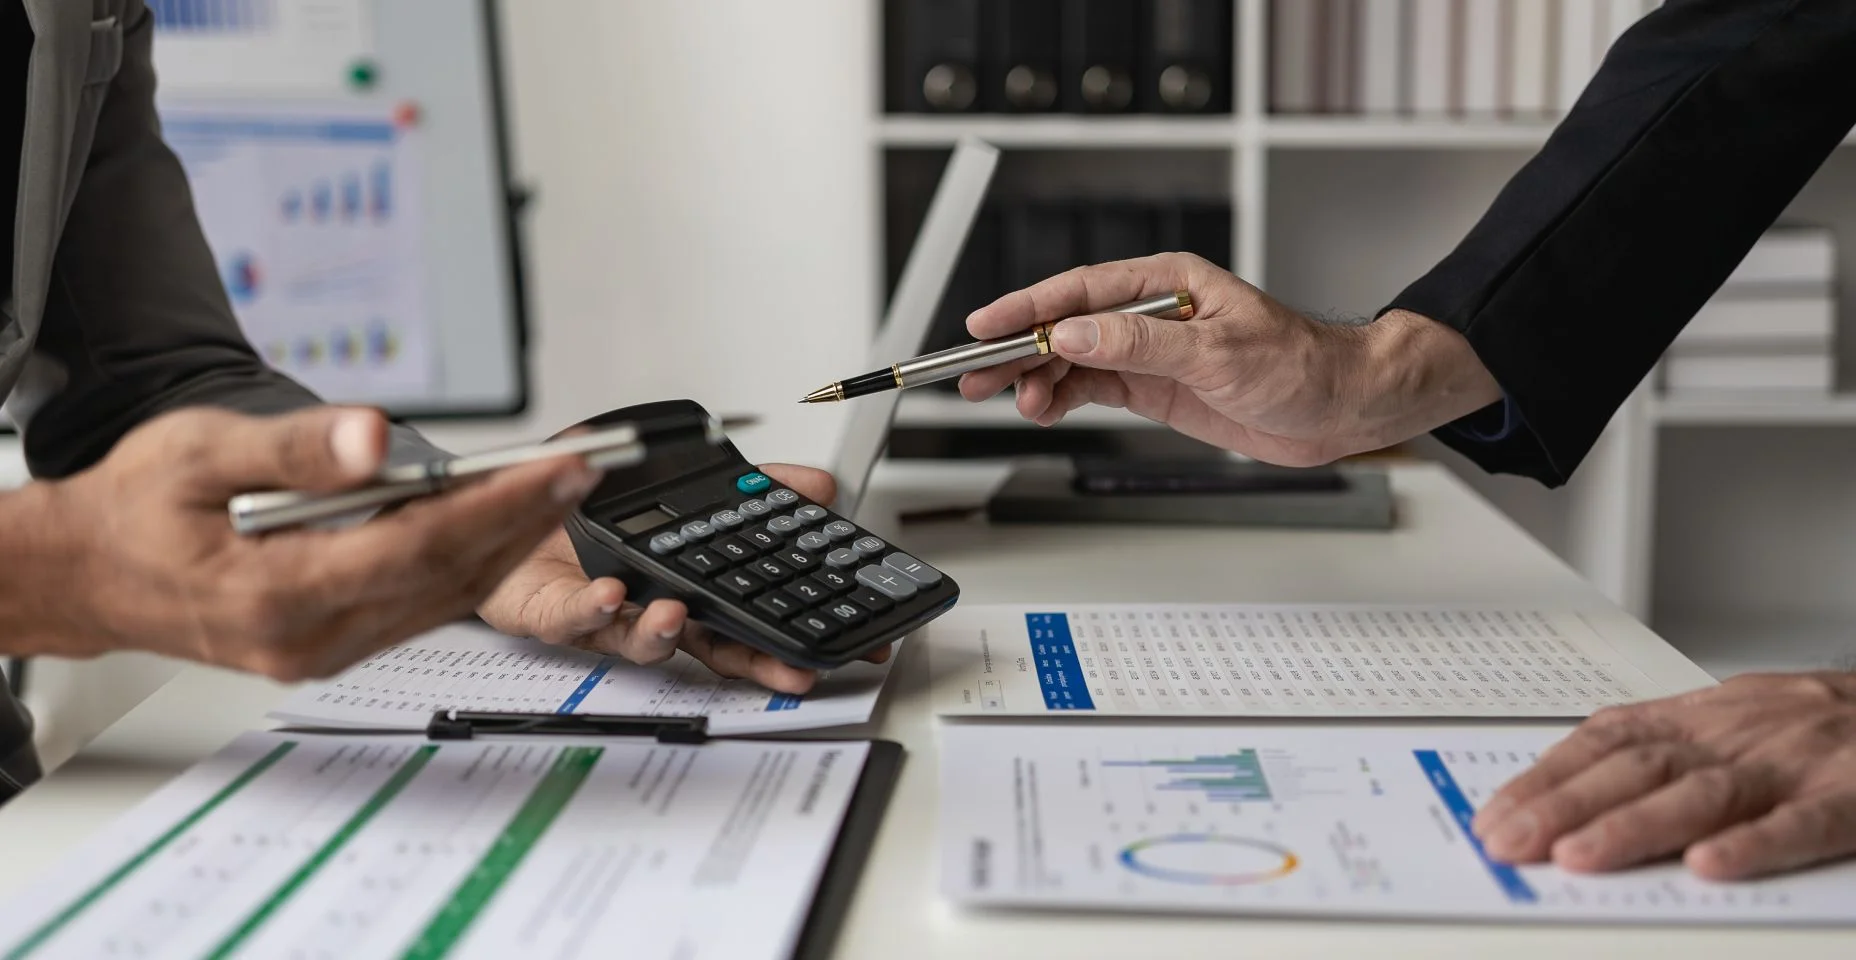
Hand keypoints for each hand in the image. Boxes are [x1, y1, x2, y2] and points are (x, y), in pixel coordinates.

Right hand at [22, 406, 599, 679]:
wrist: (88, 575)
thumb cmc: (134, 509)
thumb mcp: (198, 454)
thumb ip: (293, 449)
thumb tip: (375, 437)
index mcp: (277, 595)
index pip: (419, 547)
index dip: (500, 506)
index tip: (560, 467)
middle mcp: (312, 637)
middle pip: (448, 574)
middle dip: (528, 518)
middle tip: (591, 467)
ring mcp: (328, 648)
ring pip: (445, 593)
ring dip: (511, 539)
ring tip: (565, 485)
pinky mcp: (337, 641)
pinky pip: (423, 601)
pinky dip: (470, 558)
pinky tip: (505, 519)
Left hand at [477, 463, 891, 694]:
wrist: (514, 505)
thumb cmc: (594, 508)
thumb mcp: (688, 484)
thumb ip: (756, 486)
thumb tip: (821, 486)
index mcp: (689, 586)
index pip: (749, 618)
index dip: (788, 636)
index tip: (830, 648)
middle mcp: (652, 608)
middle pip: (709, 646)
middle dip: (752, 661)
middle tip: (788, 667)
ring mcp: (603, 616)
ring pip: (636, 639)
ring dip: (658, 633)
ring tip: (673, 616)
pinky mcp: (549, 612)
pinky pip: (570, 616)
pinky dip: (589, 608)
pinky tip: (608, 594)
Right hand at [958, 252, 1501, 464]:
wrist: (1341, 409)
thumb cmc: (1300, 365)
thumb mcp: (1217, 353)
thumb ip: (1140, 343)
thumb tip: (1074, 332)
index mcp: (1167, 282)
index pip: (1079, 290)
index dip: (1026, 308)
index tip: (984, 327)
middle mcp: (1153, 312)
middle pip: (1065, 323)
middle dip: (1016, 348)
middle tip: (972, 374)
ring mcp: (1151, 350)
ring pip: (1072, 358)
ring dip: (1036, 378)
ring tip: (1006, 399)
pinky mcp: (1157, 387)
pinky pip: (1093, 387)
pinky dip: (1062, 398)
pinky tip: (1041, 407)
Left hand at [1472, 672, 1855, 879]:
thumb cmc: (1818, 725)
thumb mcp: (1731, 720)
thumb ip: (1663, 751)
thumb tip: (1570, 790)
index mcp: (1700, 720)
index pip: (1604, 742)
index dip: (1545, 777)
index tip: (1493, 815)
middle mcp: (1734, 738)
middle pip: (1635, 768)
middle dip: (1562, 806)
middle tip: (1508, 843)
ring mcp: (1791, 766)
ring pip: (1702, 794)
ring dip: (1633, 826)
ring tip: (1577, 857)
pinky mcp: (1853, 797)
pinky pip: (1800, 823)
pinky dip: (1753, 844)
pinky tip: (1710, 865)